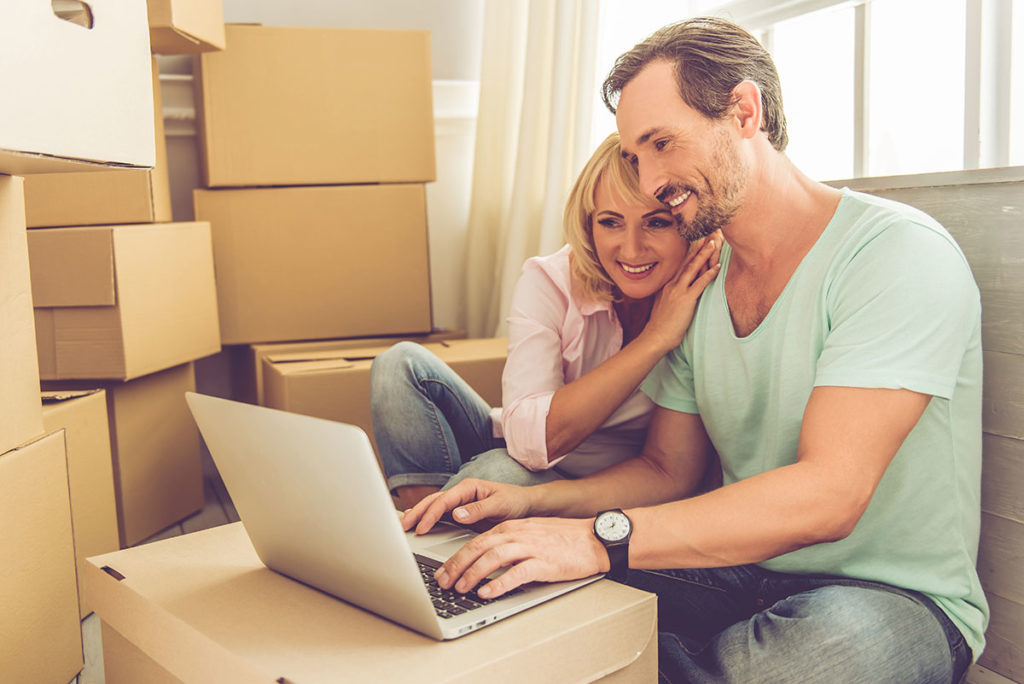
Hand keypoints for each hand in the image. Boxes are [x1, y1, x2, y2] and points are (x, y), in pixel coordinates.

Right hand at [401, 478, 534, 534]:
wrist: (526, 505)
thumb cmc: (515, 501)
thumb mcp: (500, 505)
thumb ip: (479, 509)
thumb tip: (457, 514)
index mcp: (469, 487)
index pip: (444, 500)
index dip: (430, 514)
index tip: (421, 528)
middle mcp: (461, 493)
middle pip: (433, 501)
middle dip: (417, 513)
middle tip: (402, 526)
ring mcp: (459, 502)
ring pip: (433, 507)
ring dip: (418, 516)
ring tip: (403, 526)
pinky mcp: (460, 512)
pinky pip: (440, 514)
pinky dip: (427, 519)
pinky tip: (417, 525)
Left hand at [434, 517, 607, 598]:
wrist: (594, 539)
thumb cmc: (564, 539)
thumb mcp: (530, 534)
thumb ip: (508, 544)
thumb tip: (485, 561)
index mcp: (512, 527)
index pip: (476, 541)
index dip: (456, 557)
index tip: (443, 572)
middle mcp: (517, 534)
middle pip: (478, 547)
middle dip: (457, 566)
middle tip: (443, 582)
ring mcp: (530, 547)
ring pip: (493, 557)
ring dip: (473, 574)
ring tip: (461, 589)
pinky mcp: (544, 562)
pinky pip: (516, 573)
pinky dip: (499, 584)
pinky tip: (487, 593)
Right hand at [642, 232, 722, 350]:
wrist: (655, 337)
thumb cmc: (661, 325)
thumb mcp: (664, 306)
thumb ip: (670, 296)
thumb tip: (676, 294)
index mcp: (668, 285)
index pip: (681, 264)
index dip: (691, 251)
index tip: (699, 239)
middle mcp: (672, 284)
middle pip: (687, 261)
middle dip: (698, 246)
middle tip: (707, 233)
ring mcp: (678, 291)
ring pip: (692, 268)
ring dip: (704, 254)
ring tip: (714, 242)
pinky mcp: (686, 299)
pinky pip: (699, 284)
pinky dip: (709, 274)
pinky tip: (717, 266)